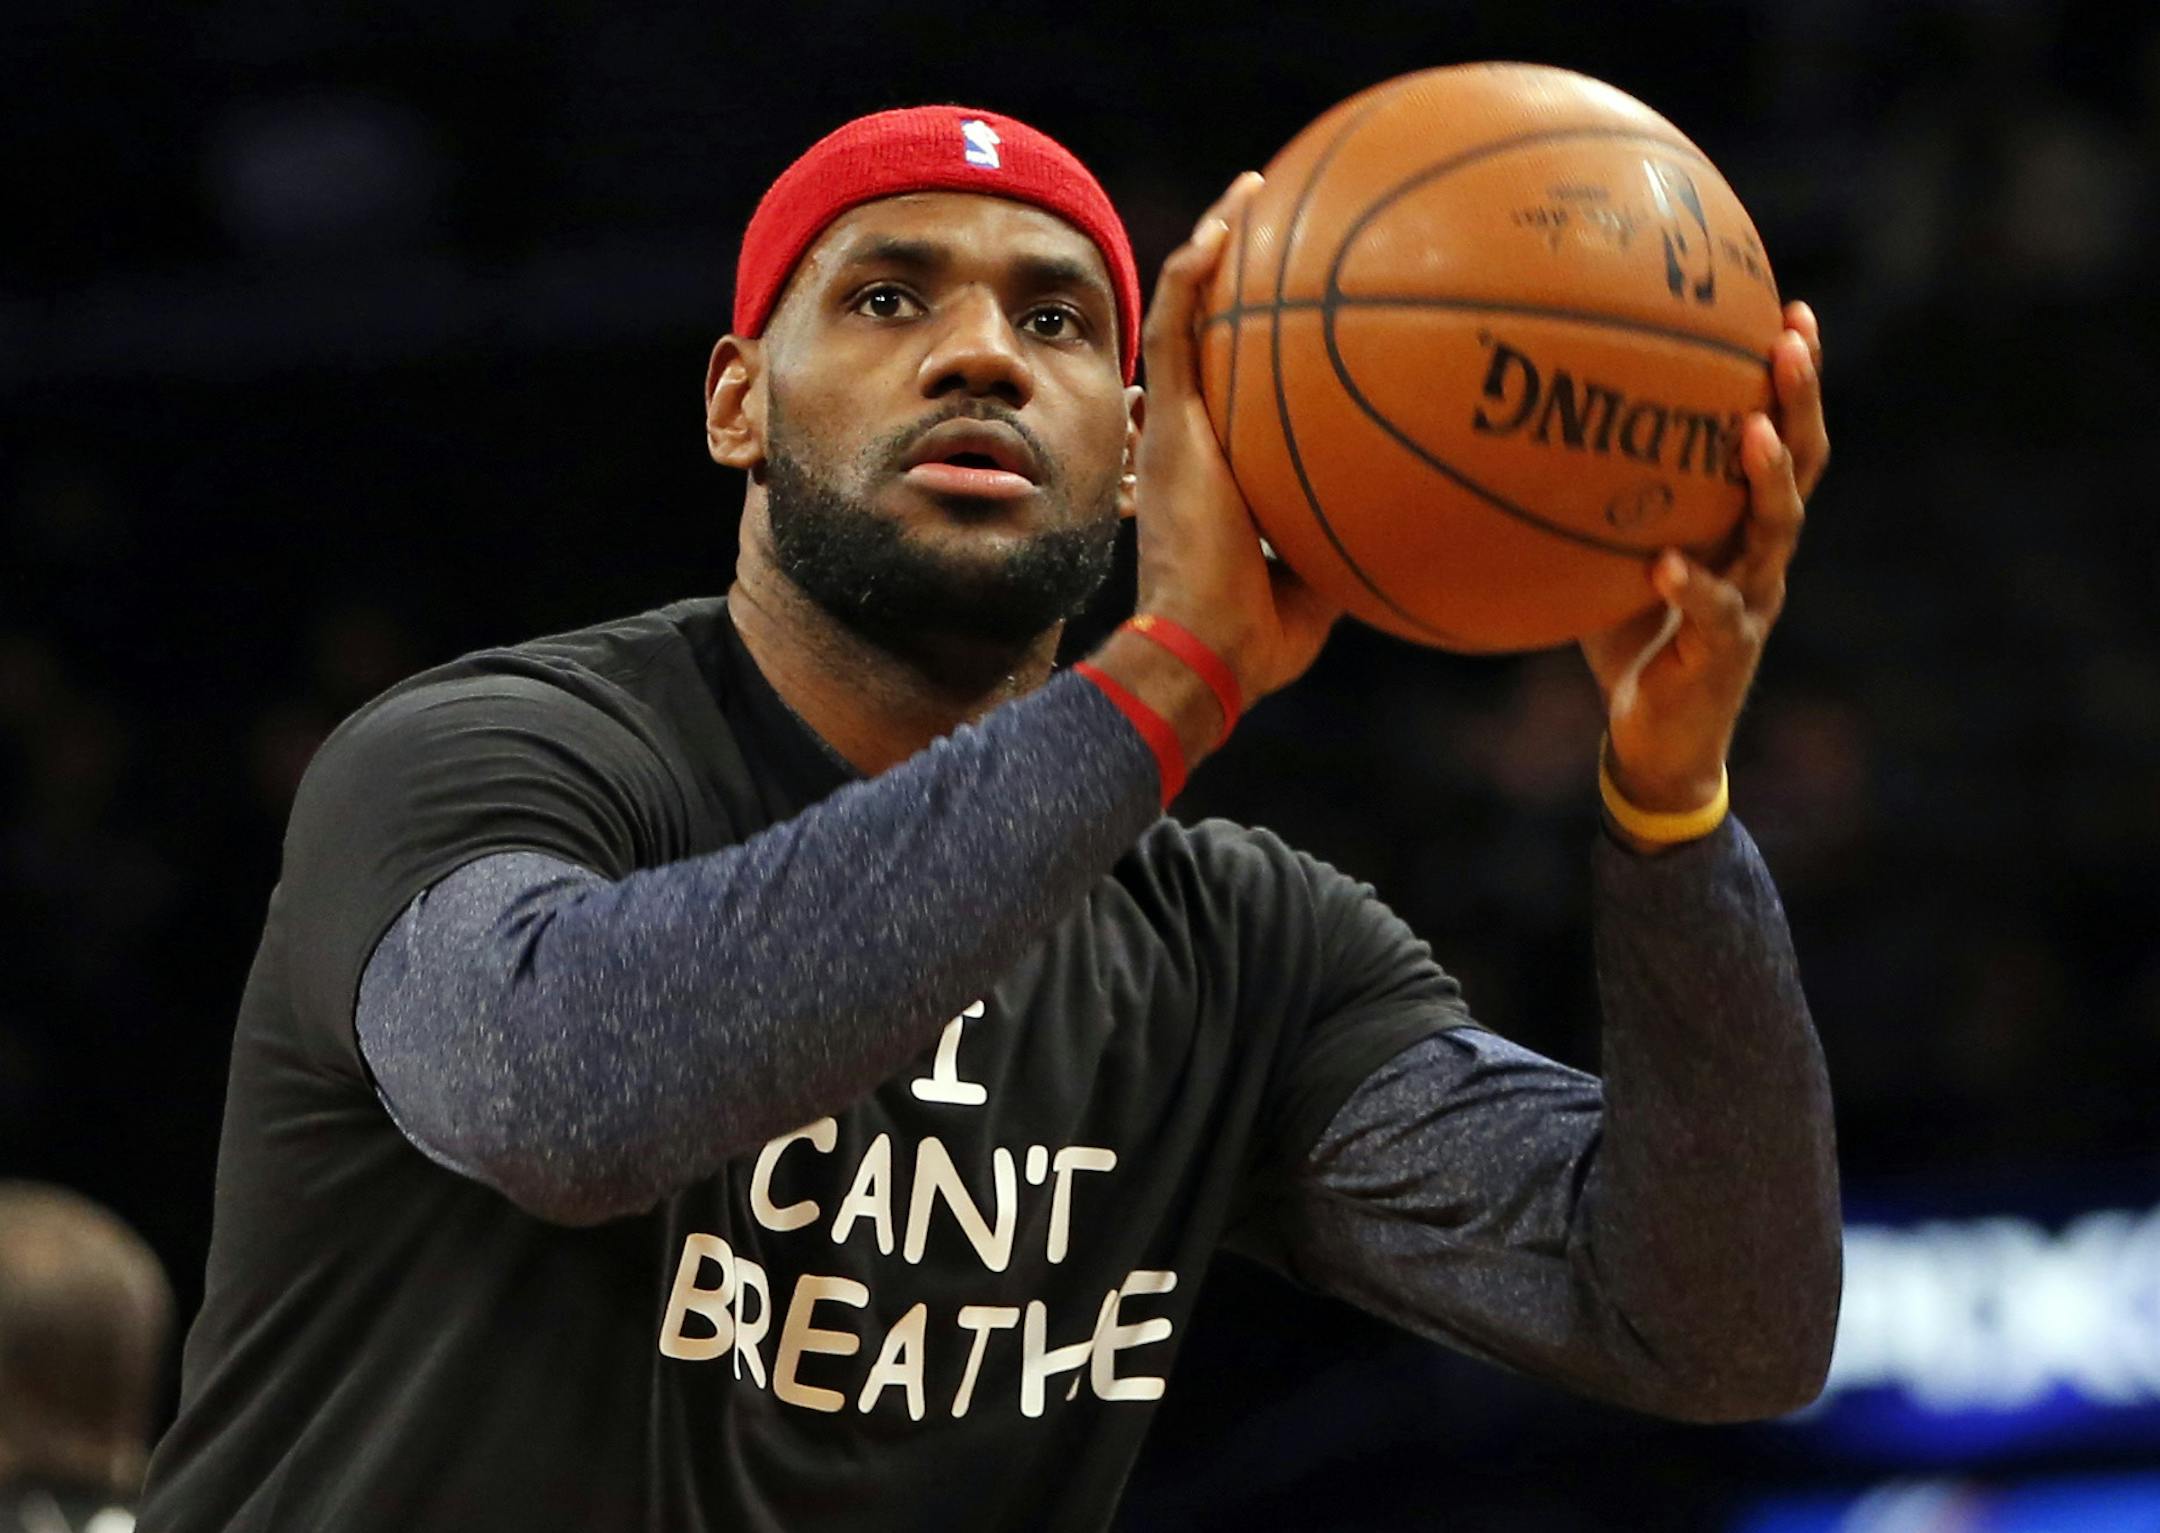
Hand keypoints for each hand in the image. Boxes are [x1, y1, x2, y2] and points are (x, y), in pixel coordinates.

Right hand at [1129, 171, 1340, 707]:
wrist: (1211, 649)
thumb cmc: (1261, 636)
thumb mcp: (1321, 579)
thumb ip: (1347, 534)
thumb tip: (1408, 514)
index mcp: (1221, 470)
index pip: (1232, 393)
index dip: (1256, 347)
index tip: (1297, 309)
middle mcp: (1192, 437)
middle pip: (1209, 338)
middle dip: (1236, 276)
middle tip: (1271, 224)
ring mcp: (1176, 426)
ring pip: (1186, 314)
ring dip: (1213, 247)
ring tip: (1249, 192)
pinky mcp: (1169, 424)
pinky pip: (1177, 327)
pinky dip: (1195, 271)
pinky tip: (1228, 223)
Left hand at [1579, 300, 1828, 812]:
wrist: (1656, 738)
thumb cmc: (1631, 635)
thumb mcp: (1612, 552)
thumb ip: (1595, 499)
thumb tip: (1524, 425)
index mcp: (1740, 523)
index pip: (1783, 435)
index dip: (1795, 378)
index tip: (1790, 308)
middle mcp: (1760, 553)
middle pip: (1801, 464)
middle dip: (1800, 402)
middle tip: (1792, 342)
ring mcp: (1751, 602)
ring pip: (1776, 530)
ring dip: (1766, 479)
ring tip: (1751, 433)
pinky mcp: (1724, 655)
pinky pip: (1713, 614)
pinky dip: (1692, 588)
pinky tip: (1667, 564)